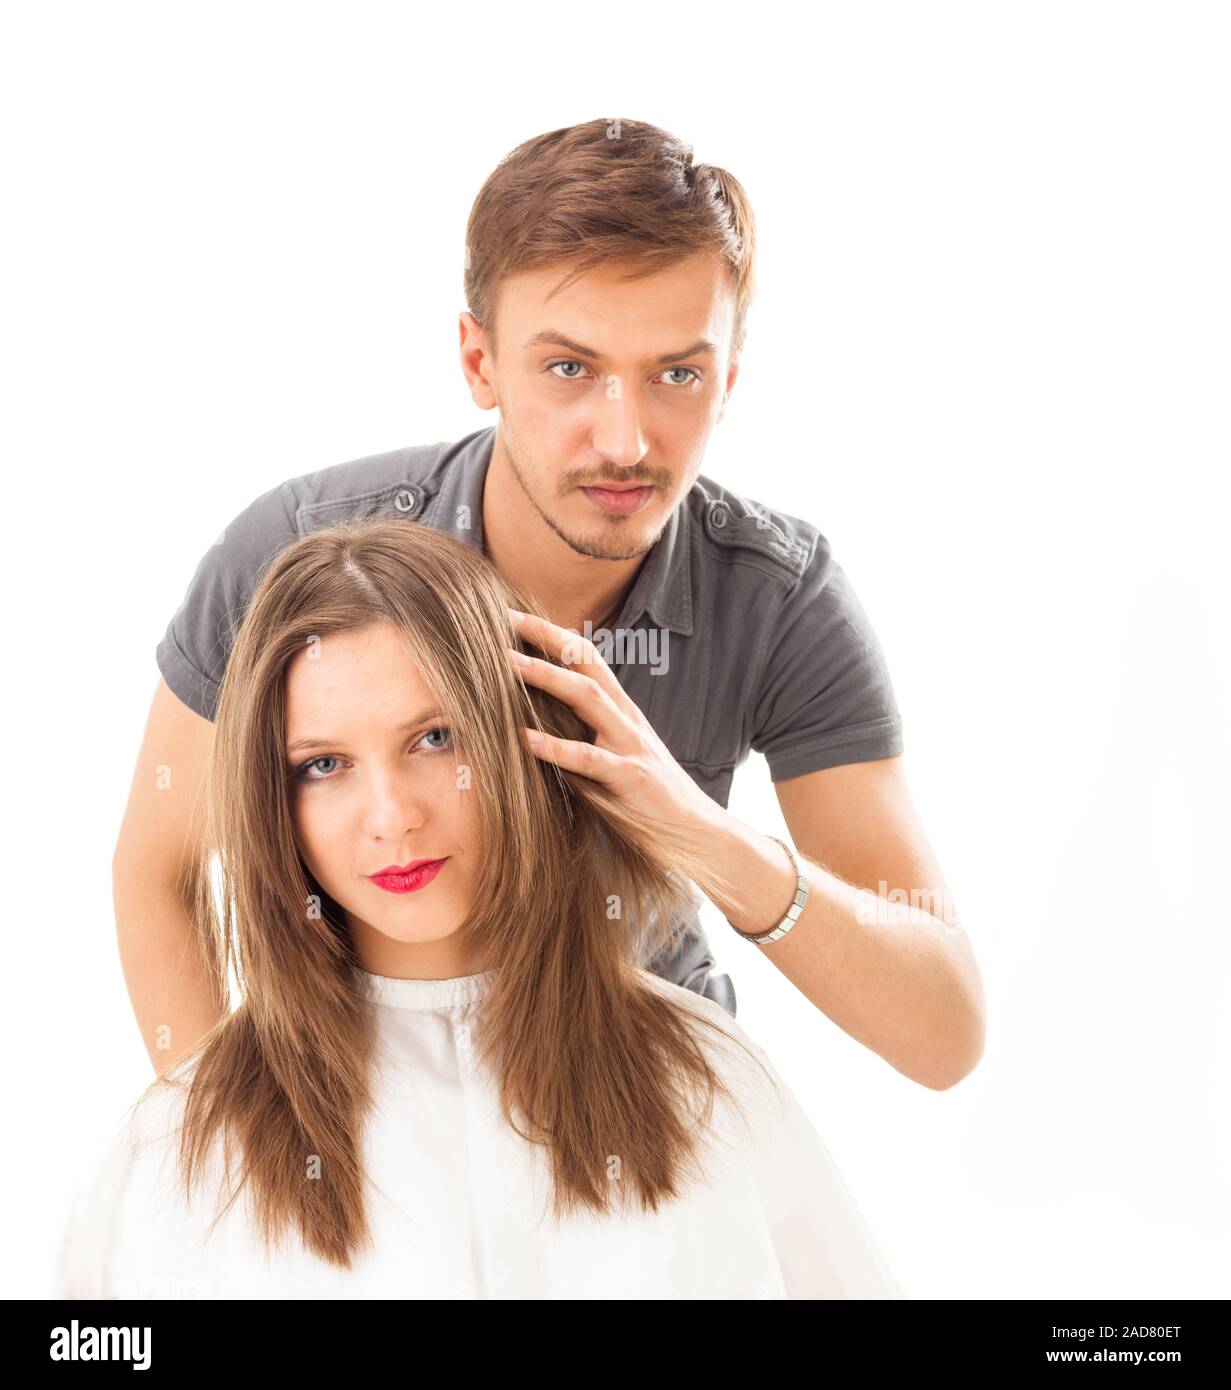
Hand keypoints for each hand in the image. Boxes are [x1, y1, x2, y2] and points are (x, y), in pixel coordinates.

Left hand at [505, 607, 717, 835]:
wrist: (696, 830)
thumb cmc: (649, 796)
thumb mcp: (620, 753)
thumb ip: (590, 732)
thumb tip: (540, 719)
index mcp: (622, 711)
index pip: (587, 658)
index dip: (553, 633)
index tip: (514, 616)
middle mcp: (627, 719)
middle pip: (586, 664)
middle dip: (546, 638)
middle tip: (504, 619)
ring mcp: (630, 745)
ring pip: (587, 698)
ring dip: (546, 676)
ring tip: (507, 664)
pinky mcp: (630, 778)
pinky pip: (589, 758)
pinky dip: (554, 747)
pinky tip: (524, 739)